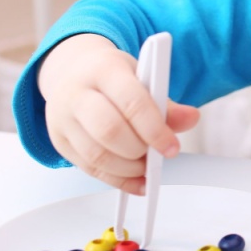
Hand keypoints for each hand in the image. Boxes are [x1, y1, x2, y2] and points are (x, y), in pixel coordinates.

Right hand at [38, 34, 199, 193]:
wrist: (74, 71)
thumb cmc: (111, 75)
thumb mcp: (141, 76)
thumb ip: (166, 102)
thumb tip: (190, 119)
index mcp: (103, 70)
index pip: (131, 102)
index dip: (154, 129)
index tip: (171, 147)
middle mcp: (77, 93)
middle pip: (109, 131)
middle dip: (139, 151)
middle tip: (158, 156)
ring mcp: (63, 119)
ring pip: (96, 155)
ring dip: (128, 169)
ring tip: (147, 167)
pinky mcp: (60, 142)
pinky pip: (88, 169)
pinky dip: (117, 179)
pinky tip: (136, 180)